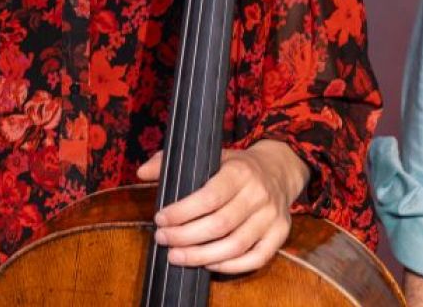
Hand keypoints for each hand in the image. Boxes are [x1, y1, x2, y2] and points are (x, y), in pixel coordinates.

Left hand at [136, 140, 308, 273]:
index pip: (209, 197)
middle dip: (185, 237)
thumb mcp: (210, 156)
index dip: (182, 212)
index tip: (160, 219)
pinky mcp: (280, 234)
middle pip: (220, 225)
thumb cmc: (237, 167)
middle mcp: (259, 194)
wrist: (279, 170)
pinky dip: (229, 266)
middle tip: (162, 239)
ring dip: (201, 256)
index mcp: (240, 171)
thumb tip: (142, 173)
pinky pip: (255, 258)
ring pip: (235, 245)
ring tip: (176, 256)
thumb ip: (172, 161)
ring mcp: (271, 216)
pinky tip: (207, 265)